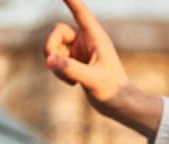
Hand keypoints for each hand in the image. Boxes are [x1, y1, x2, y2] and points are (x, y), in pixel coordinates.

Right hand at [43, 0, 161, 137]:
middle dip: (51, 47)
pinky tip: (72, 83)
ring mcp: (80, 51)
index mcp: (96, 37)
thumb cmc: (113, 91)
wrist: (119, 105)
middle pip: (57, 31)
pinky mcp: (75, 62)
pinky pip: (56, 60)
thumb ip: (71, 69)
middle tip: (52, 64)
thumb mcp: (93, 80)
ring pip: (54, 47)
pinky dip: (58, 71)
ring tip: (70, 80)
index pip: (81, 12)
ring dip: (55, 63)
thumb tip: (49, 60)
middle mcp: (87, 40)